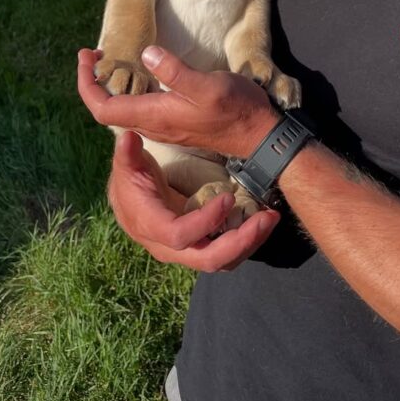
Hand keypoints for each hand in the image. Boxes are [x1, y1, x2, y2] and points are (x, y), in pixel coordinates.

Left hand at [77, 46, 280, 158]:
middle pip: (107, 110)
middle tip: (93, 55)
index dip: (87, 83)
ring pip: (123, 111)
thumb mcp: (207, 85)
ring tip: (109, 61)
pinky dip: (129, 92)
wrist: (258, 136)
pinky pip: (139, 111)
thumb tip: (146, 53)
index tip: (86, 56)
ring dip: (110, 87)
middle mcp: (154, 125)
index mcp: (155, 116)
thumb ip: (175, 72)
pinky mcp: (175, 123)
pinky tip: (139, 77)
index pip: (103, 107)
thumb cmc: (235, 109)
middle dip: (93, 82)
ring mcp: (164, 127)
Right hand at [107, 130, 279, 271]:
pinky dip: (247, 240)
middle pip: (208, 259)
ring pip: (222, 261)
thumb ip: (128, 154)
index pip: (180, 235)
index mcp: (151, 226)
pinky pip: (226, 253)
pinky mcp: (201, 247)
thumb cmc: (131, 179)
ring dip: (250, 242)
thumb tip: (128, 138)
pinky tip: (263, 220)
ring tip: (271, 218)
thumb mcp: (128, 165)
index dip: (205, 221)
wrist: (131, 201)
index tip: (228, 198)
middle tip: (266, 218)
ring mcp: (187, 251)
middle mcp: (170, 248)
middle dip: (240, 241)